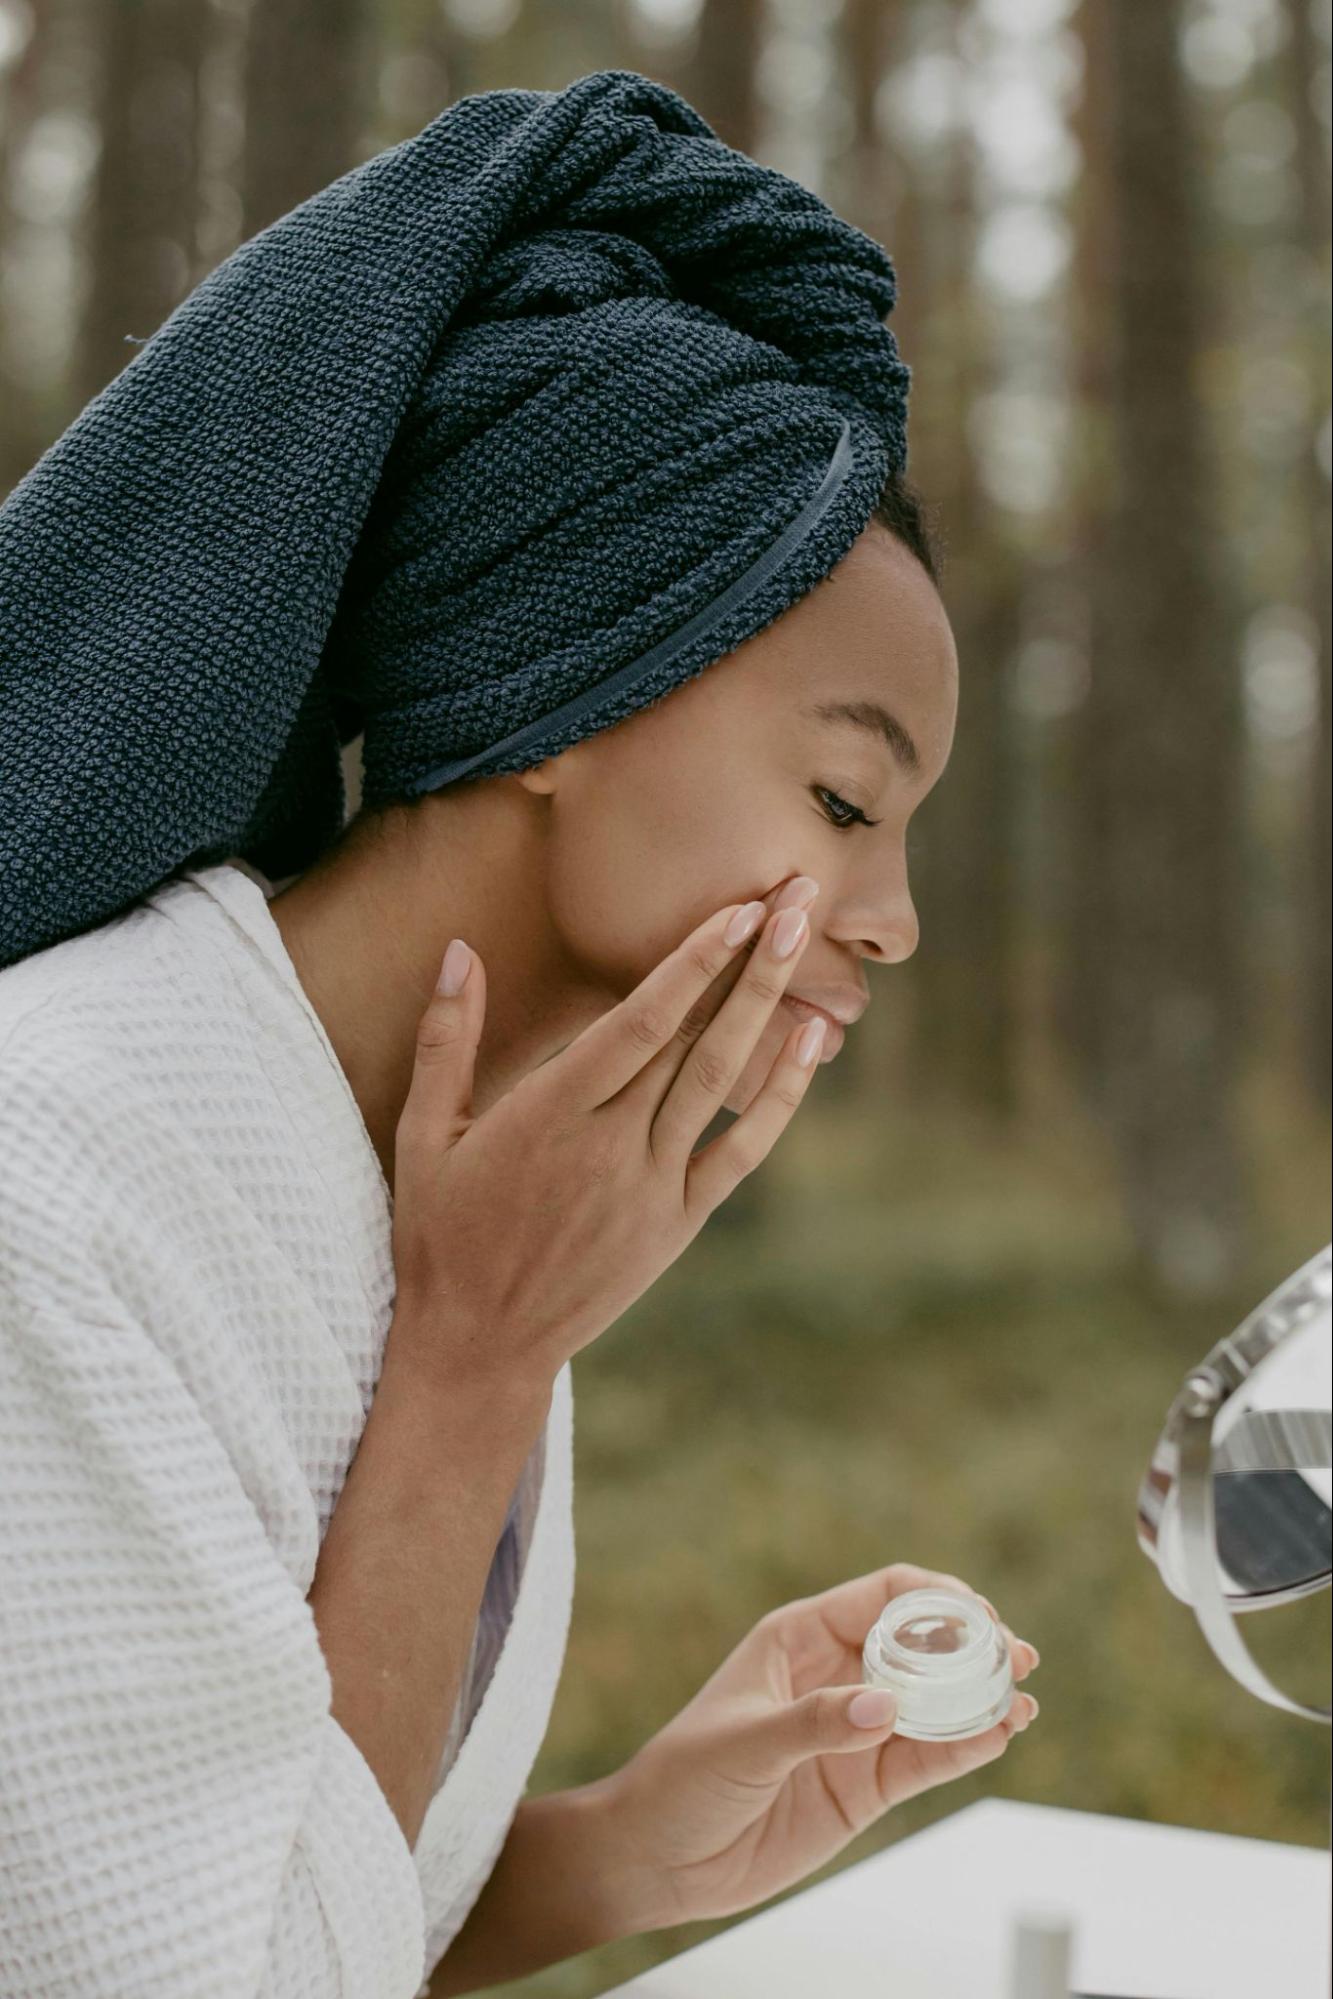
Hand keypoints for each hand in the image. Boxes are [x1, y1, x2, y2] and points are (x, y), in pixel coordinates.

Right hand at [388, 876, 825, 1395]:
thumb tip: (460, 951)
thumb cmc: (442, 1236)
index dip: (693, 962)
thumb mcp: (425, 1136)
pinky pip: (740, 1151)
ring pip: (723, 1080)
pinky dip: (779, 1096)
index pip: (639, 1022)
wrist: (479, 1348)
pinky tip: (809, 1042)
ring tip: (805, 940)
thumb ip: (448, 1041)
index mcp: (549, 1116)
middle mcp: (611, 1145)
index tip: (735, 908)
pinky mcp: (676, 1222)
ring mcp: (652, 1186)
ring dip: (770, 1004)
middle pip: (696, 1037)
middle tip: (797, 893)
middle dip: (751, 960)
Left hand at [599, 1562, 1040, 1926]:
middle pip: (922, 1643)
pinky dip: (966, 1747)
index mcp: (801, 1637)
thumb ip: (815, 1724)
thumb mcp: (743, 1742)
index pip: (884, 1596)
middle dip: (973, 1644)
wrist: (659, 1858)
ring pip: (934, 1702)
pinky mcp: (865, 1784)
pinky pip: (925, 1758)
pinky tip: (999, 1736)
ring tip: (1022, 1701)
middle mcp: (837, 1674)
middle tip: (1016, 1656)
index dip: (937, 1596)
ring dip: (981, 1696)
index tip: (978, 1613)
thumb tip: (885, 1709)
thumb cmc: (683, 1780)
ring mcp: (856, 1730)